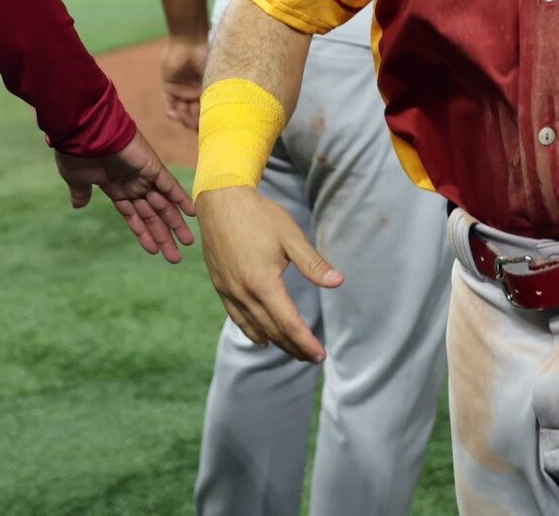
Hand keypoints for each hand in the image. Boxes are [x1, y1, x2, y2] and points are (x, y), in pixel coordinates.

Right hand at [54, 131, 196, 262]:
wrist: (85, 131)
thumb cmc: (77, 153)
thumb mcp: (76, 178)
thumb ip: (82, 192)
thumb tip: (78, 206)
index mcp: (115, 189)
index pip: (134, 217)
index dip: (144, 234)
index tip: (154, 251)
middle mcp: (132, 184)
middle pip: (152, 215)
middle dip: (163, 236)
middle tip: (175, 258)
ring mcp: (143, 176)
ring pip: (164, 205)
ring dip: (175, 223)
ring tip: (188, 243)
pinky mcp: (152, 166)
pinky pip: (170, 185)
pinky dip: (181, 198)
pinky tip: (192, 214)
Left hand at [161, 35, 207, 127]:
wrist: (189, 42)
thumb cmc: (205, 58)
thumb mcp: (212, 80)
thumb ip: (212, 97)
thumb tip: (218, 117)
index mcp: (206, 91)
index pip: (206, 111)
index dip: (208, 121)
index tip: (211, 127)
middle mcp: (194, 93)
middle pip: (194, 115)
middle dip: (196, 122)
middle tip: (199, 126)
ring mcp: (181, 91)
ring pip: (182, 113)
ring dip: (185, 118)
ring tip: (189, 116)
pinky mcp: (168, 87)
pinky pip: (169, 105)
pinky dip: (172, 113)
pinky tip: (177, 114)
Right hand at [197, 185, 340, 362]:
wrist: (221, 200)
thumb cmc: (259, 215)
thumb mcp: (291, 236)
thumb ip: (313, 264)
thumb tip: (338, 282)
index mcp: (263, 282)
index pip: (289, 323)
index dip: (306, 342)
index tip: (321, 354)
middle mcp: (244, 292)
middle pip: (272, 331)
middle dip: (294, 347)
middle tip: (312, 357)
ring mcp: (229, 291)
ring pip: (254, 327)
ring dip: (276, 342)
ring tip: (294, 351)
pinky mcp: (220, 286)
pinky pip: (237, 317)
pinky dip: (251, 332)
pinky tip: (262, 339)